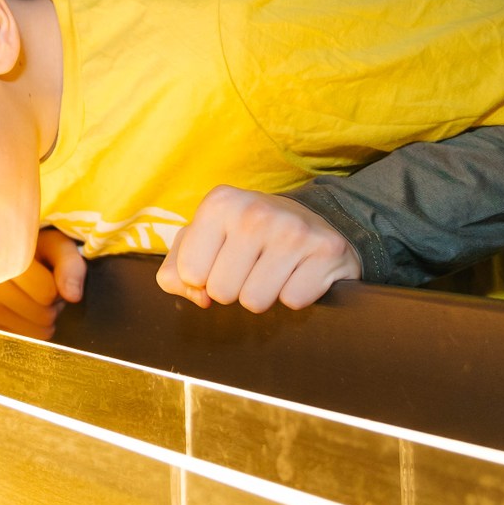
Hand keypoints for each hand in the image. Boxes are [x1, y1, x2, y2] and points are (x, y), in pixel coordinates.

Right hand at [0, 227, 85, 338]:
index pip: (47, 292)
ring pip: (37, 333)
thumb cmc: (36, 252)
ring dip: (44, 320)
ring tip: (33, 299)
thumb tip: (73, 296)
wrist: (4, 255)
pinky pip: (25, 342)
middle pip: (43, 315)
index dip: (58, 286)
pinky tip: (23, 312)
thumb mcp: (58, 247)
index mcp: (4, 257)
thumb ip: (70, 265)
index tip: (49, 273)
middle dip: (52, 305)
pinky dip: (32, 331)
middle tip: (43, 288)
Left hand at [157, 186, 361, 311]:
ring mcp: (294, 229)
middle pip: (222, 292)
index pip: (190, 273)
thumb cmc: (244, 236)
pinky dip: (294, 295)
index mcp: (219, 203)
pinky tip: (298, 273)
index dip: (203, 278)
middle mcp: (255, 211)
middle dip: (233, 290)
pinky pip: (293, 301)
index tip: (220, 261)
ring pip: (256, 301)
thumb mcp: (201, 242)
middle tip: (250, 268)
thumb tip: (200, 298)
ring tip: (272, 271)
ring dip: (262, 296)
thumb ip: (175, 272)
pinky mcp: (327, 250)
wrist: (311, 221)